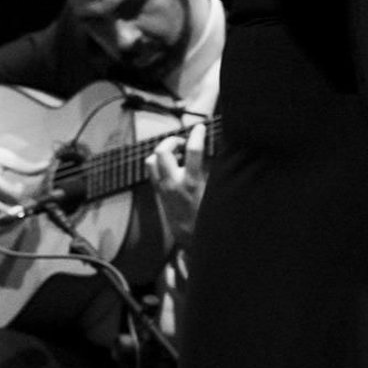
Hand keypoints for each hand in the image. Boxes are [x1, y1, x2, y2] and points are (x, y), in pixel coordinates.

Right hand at [0, 130, 46, 224]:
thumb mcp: (3, 156)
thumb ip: (25, 166)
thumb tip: (47, 166)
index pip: (13, 196)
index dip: (22, 193)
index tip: (20, 186)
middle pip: (5, 211)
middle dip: (17, 209)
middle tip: (22, 205)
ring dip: (4, 222)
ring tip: (11, 215)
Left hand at [145, 120, 208, 246]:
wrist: (193, 239)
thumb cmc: (209, 217)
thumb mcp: (216, 193)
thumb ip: (213, 172)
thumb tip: (214, 152)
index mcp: (192, 183)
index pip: (193, 150)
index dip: (197, 134)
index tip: (200, 127)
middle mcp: (173, 183)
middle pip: (162, 152)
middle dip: (171, 141)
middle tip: (182, 141)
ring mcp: (163, 188)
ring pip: (151, 160)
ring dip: (161, 152)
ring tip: (175, 152)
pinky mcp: (158, 193)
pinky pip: (151, 171)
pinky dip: (157, 162)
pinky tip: (171, 165)